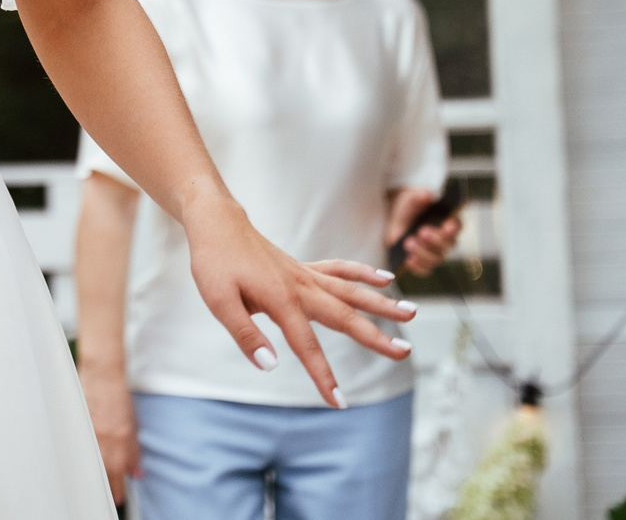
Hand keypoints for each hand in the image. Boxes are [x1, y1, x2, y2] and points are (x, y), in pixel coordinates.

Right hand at [79, 365, 138, 504]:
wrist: (102, 372)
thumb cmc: (118, 394)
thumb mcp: (133, 423)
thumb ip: (134, 449)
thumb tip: (136, 472)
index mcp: (121, 436)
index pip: (119, 470)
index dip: (119, 487)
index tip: (119, 496)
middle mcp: (105, 435)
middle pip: (106, 469)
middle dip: (109, 486)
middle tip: (112, 496)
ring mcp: (90, 430)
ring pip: (93, 461)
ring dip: (98, 475)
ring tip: (99, 486)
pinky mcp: (78, 423)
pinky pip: (82, 447)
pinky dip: (85, 458)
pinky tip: (86, 464)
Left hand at [182, 198, 412, 405]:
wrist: (215, 222)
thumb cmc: (213, 262)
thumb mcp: (218, 301)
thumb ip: (246, 334)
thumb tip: (271, 366)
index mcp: (280, 300)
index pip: (306, 346)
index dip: (322, 376)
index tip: (338, 402)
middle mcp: (300, 287)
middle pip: (344, 315)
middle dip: (375, 336)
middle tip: (405, 352)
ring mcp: (304, 275)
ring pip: (350, 291)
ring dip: (380, 303)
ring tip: (411, 313)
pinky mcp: (303, 268)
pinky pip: (339, 269)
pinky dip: (362, 273)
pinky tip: (386, 278)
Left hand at [387, 186, 464, 275]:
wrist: (396, 219)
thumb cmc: (410, 206)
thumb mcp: (411, 198)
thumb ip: (419, 197)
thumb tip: (427, 195)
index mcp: (448, 221)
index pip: (457, 225)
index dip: (454, 227)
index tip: (446, 225)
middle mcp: (446, 239)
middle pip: (449, 244)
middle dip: (436, 239)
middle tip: (422, 231)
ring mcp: (436, 252)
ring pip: (437, 259)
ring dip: (423, 252)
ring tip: (408, 242)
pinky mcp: (423, 262)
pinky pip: (425, 270)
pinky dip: (418, 267)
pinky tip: (408, 260)